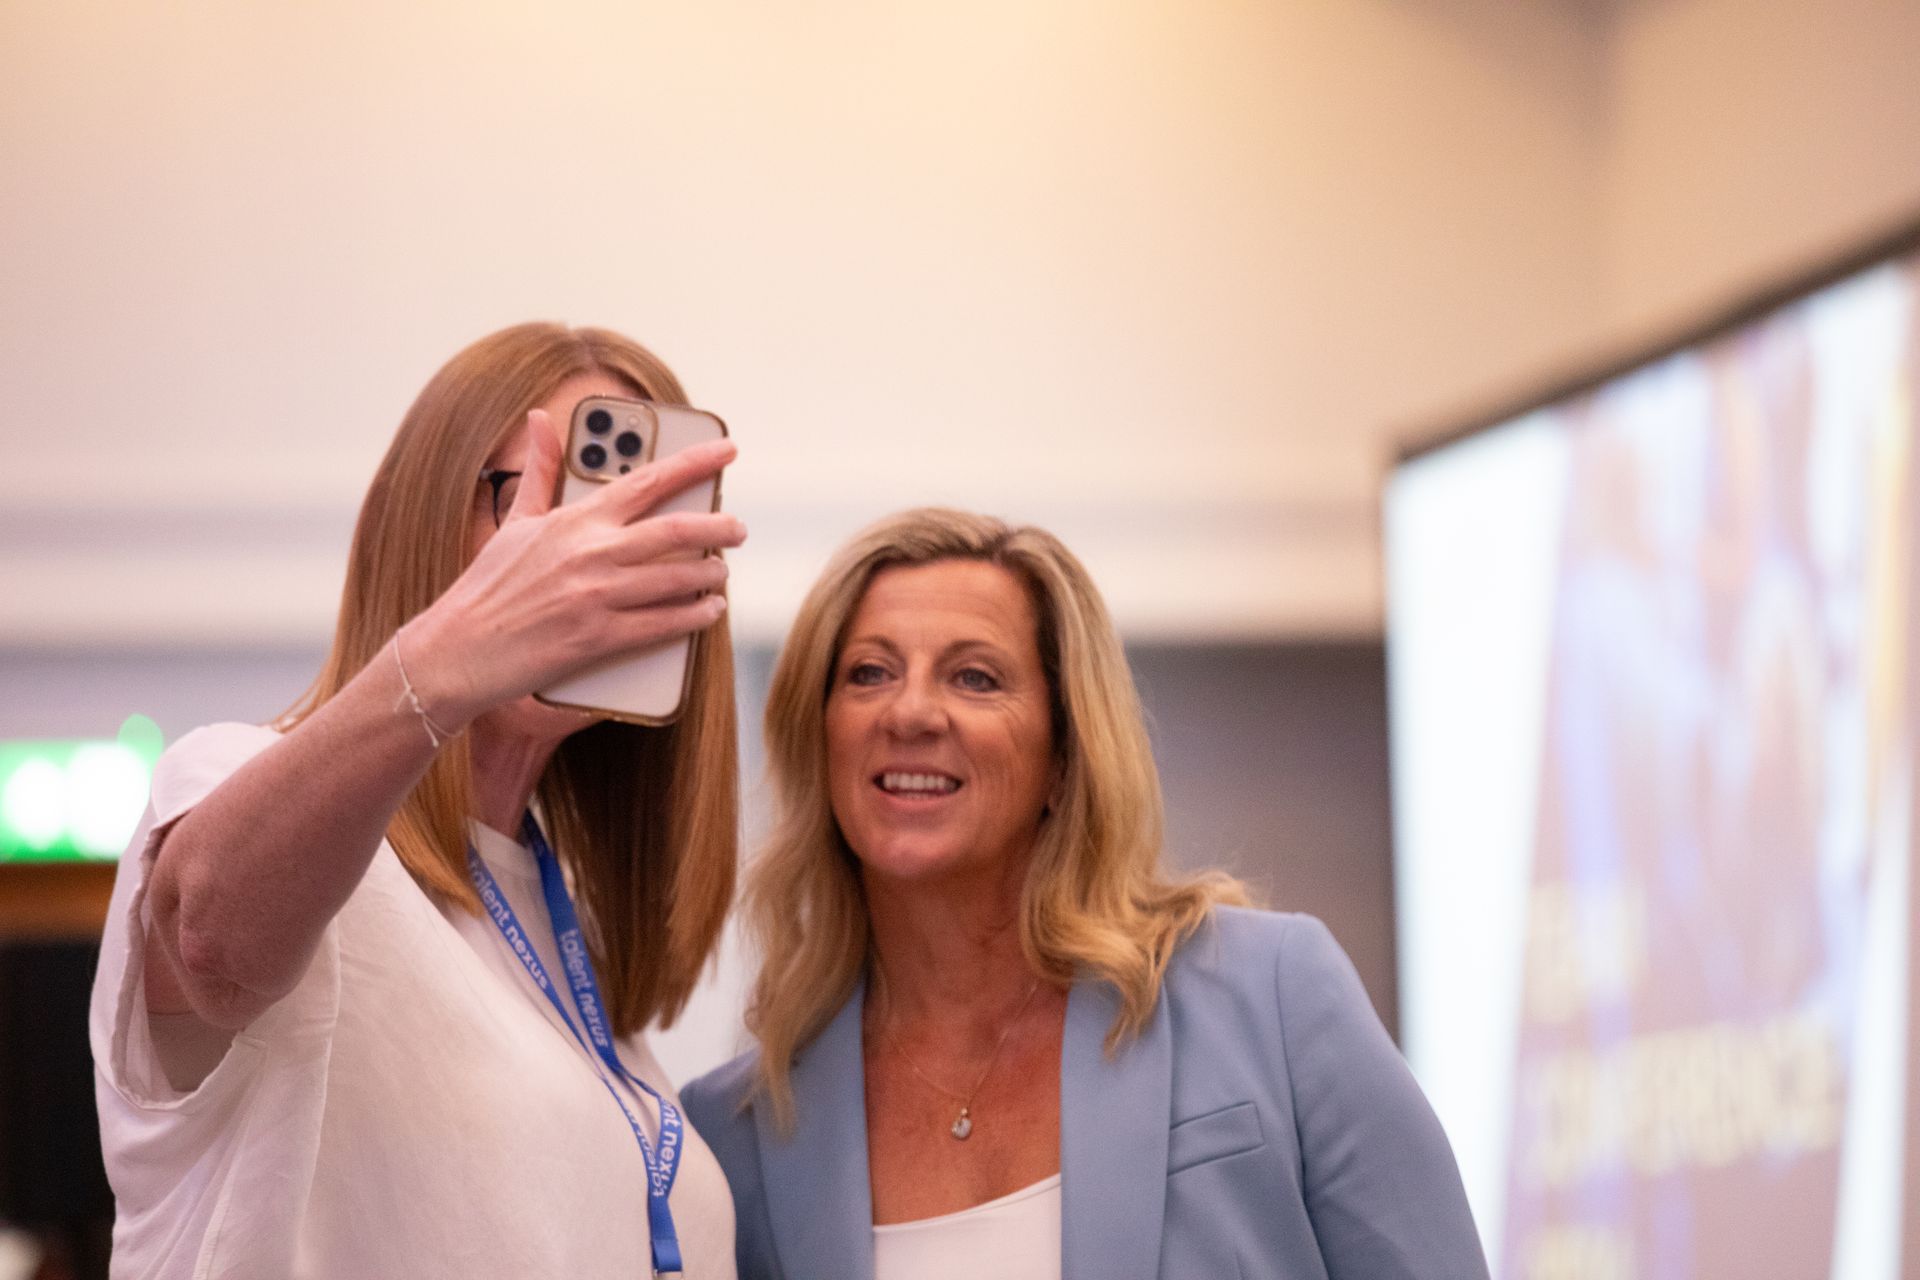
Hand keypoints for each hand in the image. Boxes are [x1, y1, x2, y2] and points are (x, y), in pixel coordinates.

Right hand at [401, 408, 744, 727]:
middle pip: (676, 531)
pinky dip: (694, 616)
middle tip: (738, 528)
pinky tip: (709, 611)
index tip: (727, 450)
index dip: (695, 462)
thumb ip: (540, 469)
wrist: (460, 648)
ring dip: (710, 574)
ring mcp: (597, 596)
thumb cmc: (489, 584)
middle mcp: (592, 553)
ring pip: (677, 578)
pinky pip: (663, 624)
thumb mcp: (516, 519)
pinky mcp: (599, 638)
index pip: (648, 480)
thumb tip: (539, 418)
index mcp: (576, 520)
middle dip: (718, 527)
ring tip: (721, 571)